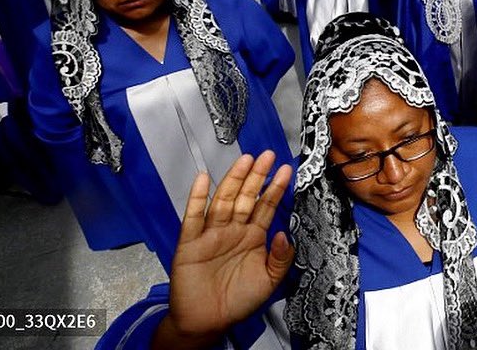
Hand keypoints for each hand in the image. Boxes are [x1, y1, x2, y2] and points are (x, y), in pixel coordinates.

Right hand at [163, 152, 293, 340]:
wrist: (207, 321)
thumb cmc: (238, 301)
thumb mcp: (269, 280)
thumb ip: (280, 258)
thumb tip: (283, 233)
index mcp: (252, 237)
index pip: (265, 206)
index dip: (275, 188)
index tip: (285, 169)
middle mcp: (233, 230)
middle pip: (246, 197)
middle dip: (256, 176)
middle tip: (267, 155)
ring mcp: (211, 234)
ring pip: (224, 201)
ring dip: (233, 180)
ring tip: (244, 160)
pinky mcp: (190, 243)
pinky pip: (193, 218)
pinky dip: (197, 198)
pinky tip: (203, 180)